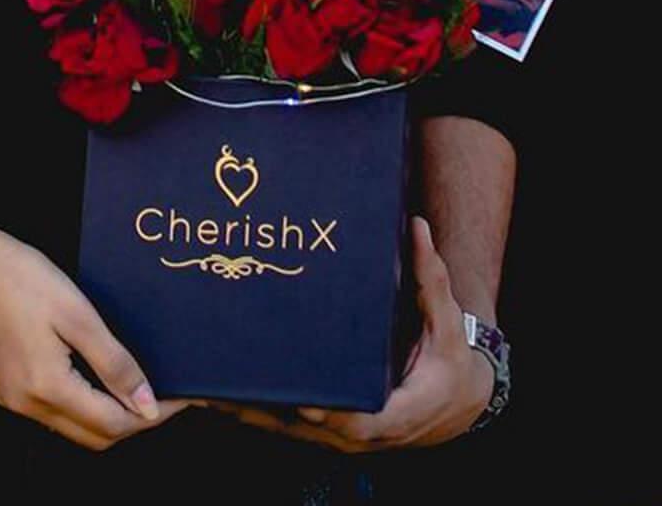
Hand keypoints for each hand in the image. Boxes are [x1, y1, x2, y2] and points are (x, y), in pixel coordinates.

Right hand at [0, 218, 183, 450]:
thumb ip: (113, 363)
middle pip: (94, 436)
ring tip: (133, 385)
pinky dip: (81, 403)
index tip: (182, 396)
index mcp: (47, 388)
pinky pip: (52, 410)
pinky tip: (94, 375)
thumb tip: (145, 406)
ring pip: (73, 427)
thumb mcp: (76, 312)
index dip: (152, 415)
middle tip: (163, 394)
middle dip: (133, 422)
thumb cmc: (19, 275)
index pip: (113, 424)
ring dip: (107, 415)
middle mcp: (26, 404)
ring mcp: (11, 398)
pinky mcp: (3, 385)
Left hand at [212, 217, 491, 451]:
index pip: (358, 421)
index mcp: (394, 411)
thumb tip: (417, 227)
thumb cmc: (451, 363)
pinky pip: (287, 422)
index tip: (304, 399)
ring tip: (205, 389)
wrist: (456, 403)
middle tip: (227, 380)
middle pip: (308, 425)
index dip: (330, 411)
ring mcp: (341, 433)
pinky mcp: (328, 427)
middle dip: (267, 407)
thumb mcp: (448, 325)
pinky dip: (255, 411)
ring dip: (249, 411)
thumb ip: (431, 279)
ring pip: (289, 428)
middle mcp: (362, 430)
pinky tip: (219, 394)